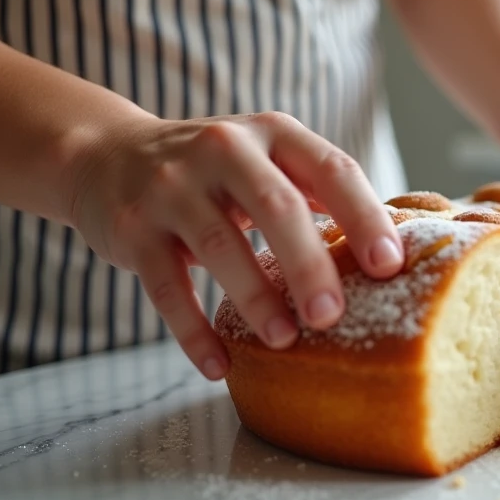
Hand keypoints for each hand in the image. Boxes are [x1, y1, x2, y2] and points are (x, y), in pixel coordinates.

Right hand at [68, 112, 402, 379]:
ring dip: (256, 299)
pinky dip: (193, 331)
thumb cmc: (215, 173)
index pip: (332, 168)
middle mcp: (223, 149)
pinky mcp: (132, 228)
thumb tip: (393, 254)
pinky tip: (218, 366)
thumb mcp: (268, 159)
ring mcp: (172, 187)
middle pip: (276, 206)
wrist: (106, 157)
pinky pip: (166, 286)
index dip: (364, 217)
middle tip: (332, 316)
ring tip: (285, 341)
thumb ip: (319, 192)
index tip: (391, 266)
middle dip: (309, 264)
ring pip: (220, 246)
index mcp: (275, 134)